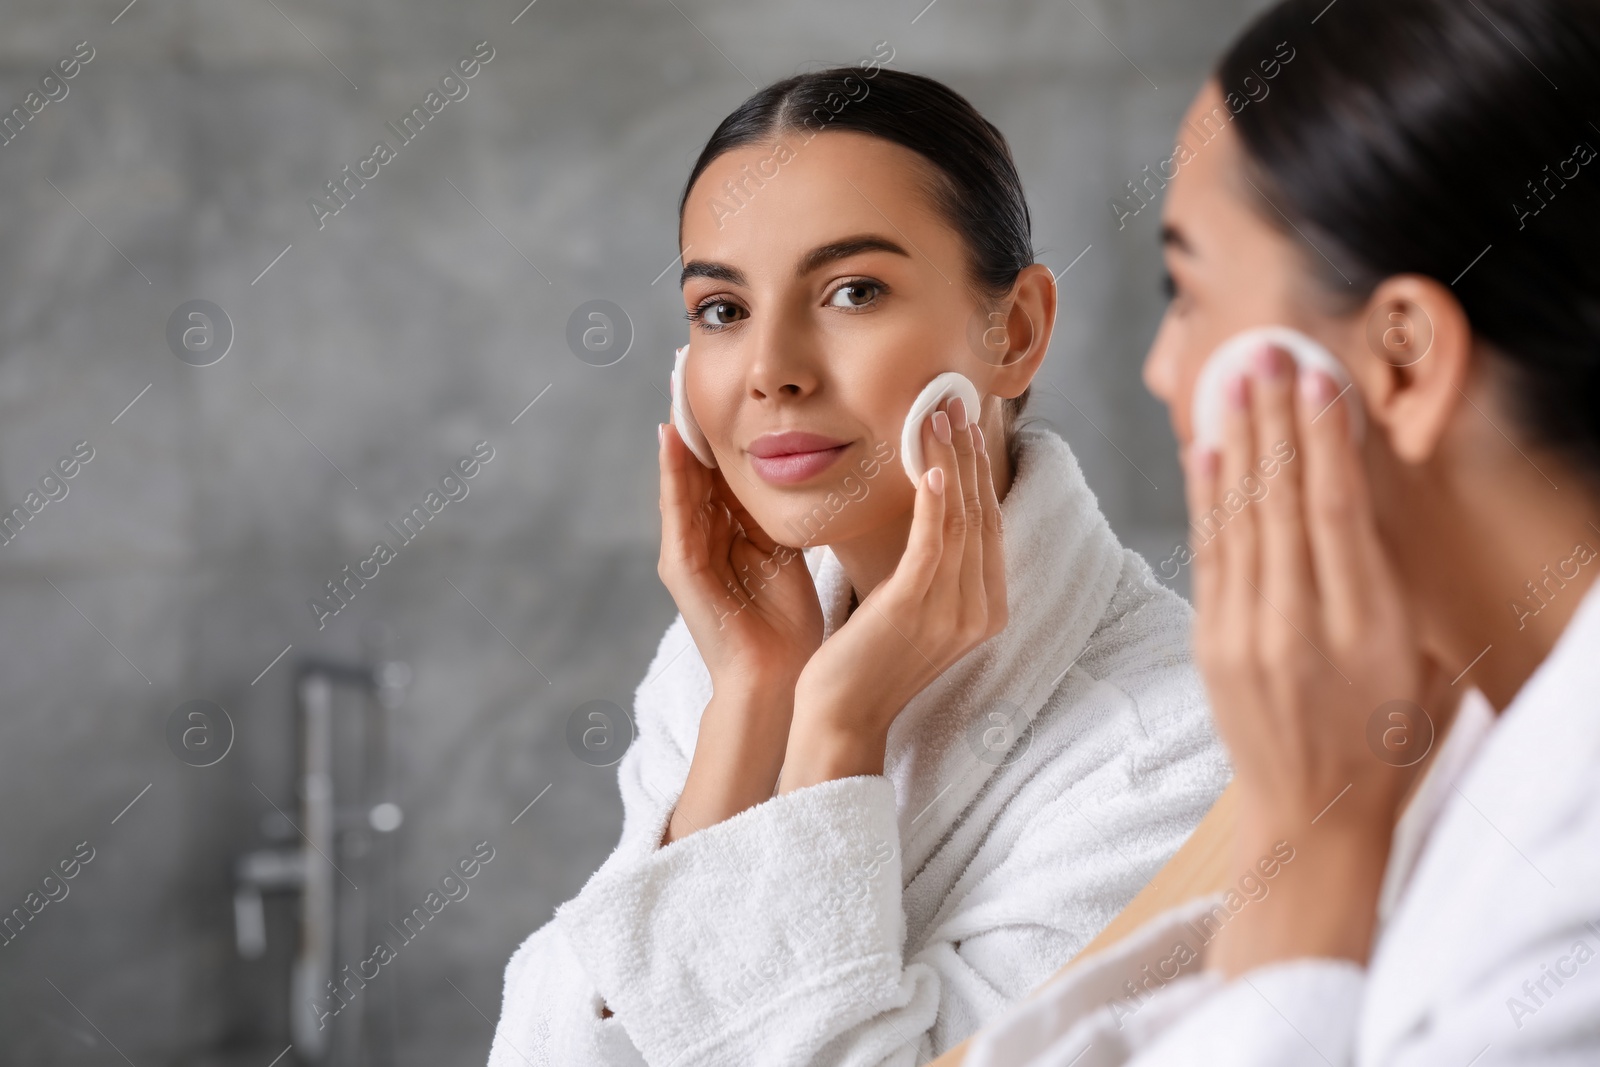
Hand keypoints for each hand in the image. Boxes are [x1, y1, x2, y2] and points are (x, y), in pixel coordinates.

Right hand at [657, 412, 827, 843]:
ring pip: (682, 478)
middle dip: (697, 415)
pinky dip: (673, 474)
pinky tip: (672, 438)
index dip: (728, 422)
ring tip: (675, 382)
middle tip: (688, 360)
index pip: (726, 467)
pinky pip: (676, 511)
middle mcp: (703, 537)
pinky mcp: (680, 569)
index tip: (732, 376)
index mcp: (732, 533)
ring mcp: (687, 552)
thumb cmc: (791, 626)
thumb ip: (791, 515)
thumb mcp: (792, 554)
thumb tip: (820, 468)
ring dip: (678, 432)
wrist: (776, 681)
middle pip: (699, 464)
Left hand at [780, 395, 1006, 790]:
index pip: (989, 526)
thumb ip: (929, 570)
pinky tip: (927, 465)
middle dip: (969, 455)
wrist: (841, 719)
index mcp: (985, 610)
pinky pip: (933, 542)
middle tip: (955, 404)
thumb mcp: (908, 609)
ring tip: (937, 416)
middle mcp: (980, 610)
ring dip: (950, 461)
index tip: (964, 428)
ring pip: (961, 519)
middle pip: (982, 514)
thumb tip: (927, 517)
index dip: (978, 473)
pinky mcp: (916, 608)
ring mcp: (953, 611)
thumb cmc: (865, 663)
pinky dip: (934, 500)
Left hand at [1187, 345, 1437, 972]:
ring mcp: (1245, 637)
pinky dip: (1205, 497)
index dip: (1326, 441)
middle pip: (1283, 504)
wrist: (1312, 818)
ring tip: (1232, 378)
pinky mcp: (1210, 645)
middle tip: (1264, 352)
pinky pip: (1207, 555)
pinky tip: (1204, 448)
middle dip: (1274, 420)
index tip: (1318, 381)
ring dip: (1236, 442)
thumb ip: (1397, 586)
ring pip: (1239, 520)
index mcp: (1367, 631)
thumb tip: (1370, 498)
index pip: (1339, 514)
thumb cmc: (1386, 744)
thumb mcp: (1422, 666)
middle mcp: (1300, 627)